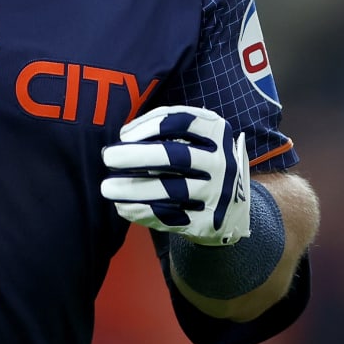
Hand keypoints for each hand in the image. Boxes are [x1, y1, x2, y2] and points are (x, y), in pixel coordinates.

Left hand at [101, 105, 248, 245]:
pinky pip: (171, 216)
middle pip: (175, 156)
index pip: (181, 121)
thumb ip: (169, 133)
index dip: (148, 125)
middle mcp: (221, 162)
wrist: (236, 208)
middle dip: (136, 155)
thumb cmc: (202, 165)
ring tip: (108, 187)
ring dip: (134, 188)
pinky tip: (123, 207)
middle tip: (108, 157)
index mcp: (217, 133)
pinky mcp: (208, 222)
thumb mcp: (199, 140)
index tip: (123, 135)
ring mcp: (217, 193)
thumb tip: (125, 137)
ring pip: (170, 190)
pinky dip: (143, 211)